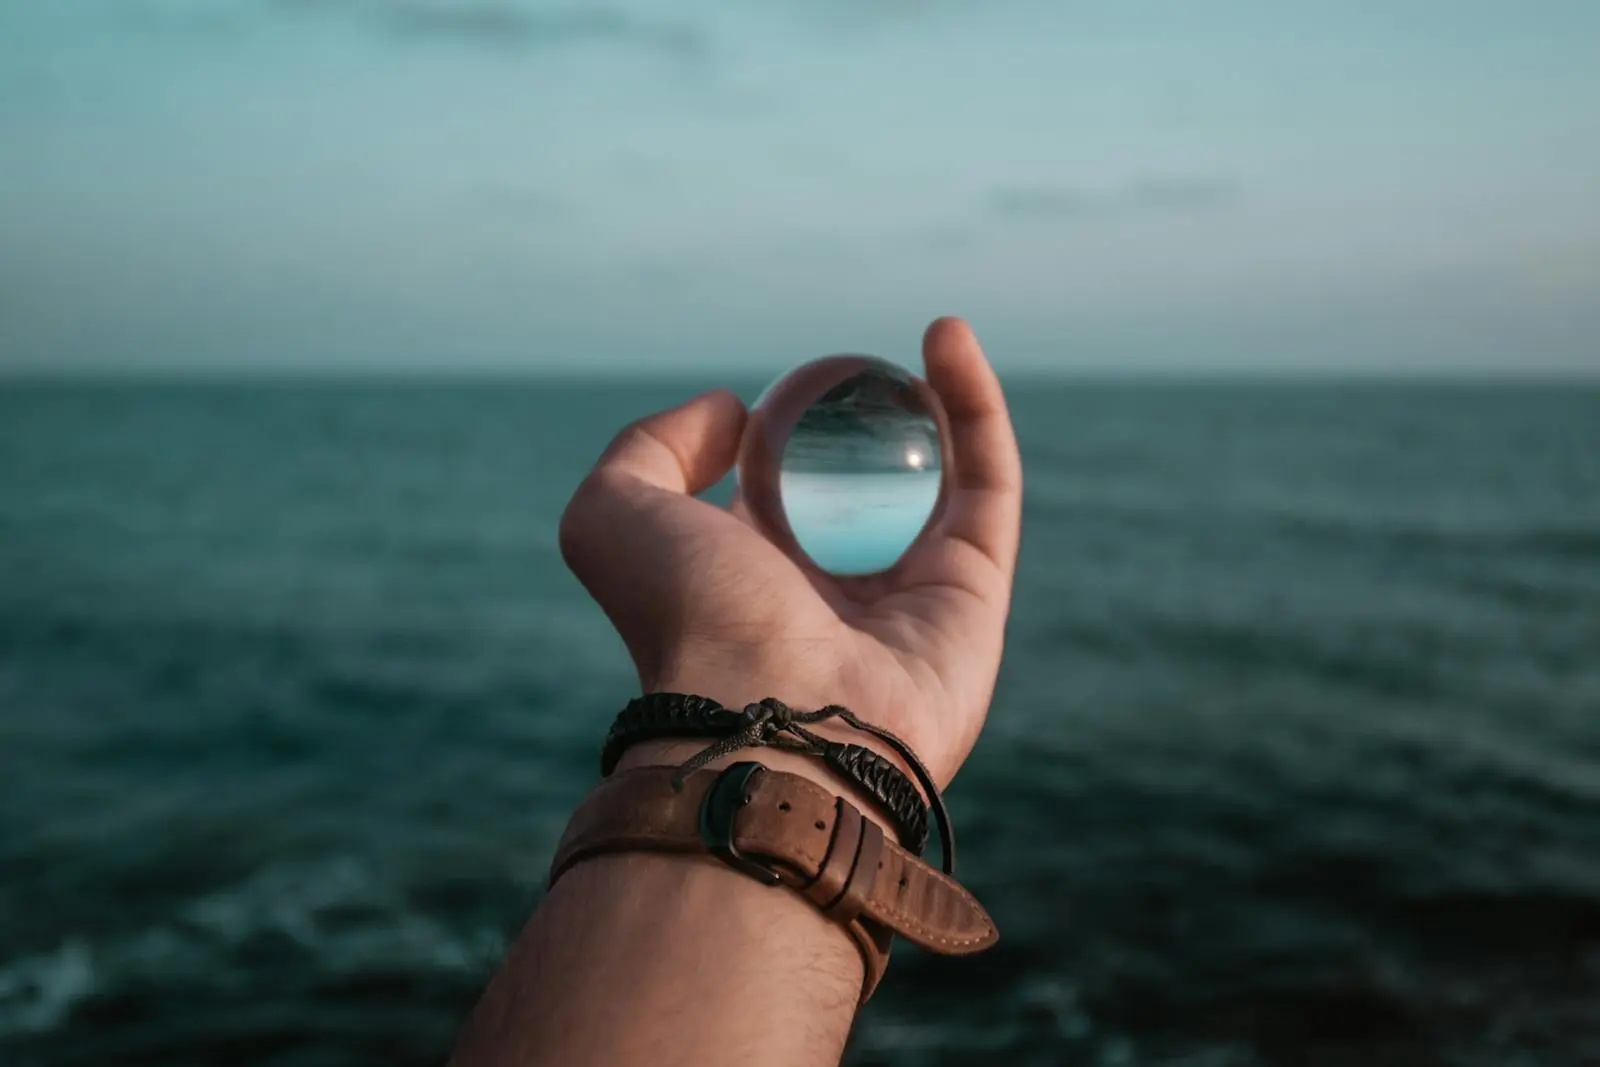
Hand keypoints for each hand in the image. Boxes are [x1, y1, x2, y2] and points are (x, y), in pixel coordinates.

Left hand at [558, 318, 1022, 788]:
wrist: (773, 716)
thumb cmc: (689, 618)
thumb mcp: (614, 515)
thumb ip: (649, 450)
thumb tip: (730, 413)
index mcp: (749, 589)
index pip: (773, 502)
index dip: (779, 439)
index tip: (780, 389)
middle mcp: (831, 600)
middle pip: (866, 495)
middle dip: (872, 428)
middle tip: (868, 365)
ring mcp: (912, 600)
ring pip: (940, 483)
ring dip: (942, 403)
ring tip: (932, 332)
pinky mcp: (977, 594)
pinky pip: (987, 484)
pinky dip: (976, 406)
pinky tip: (947, 336)